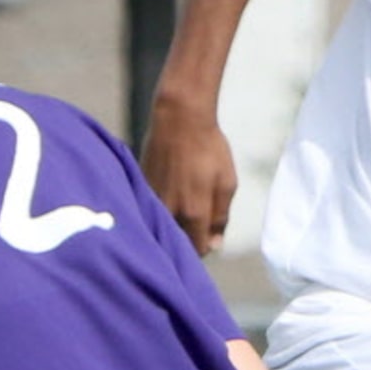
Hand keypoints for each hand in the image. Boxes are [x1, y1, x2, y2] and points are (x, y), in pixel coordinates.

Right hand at [140, 96, 237, 256]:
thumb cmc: (209, 149)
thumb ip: (221, 217)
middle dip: (189, 237)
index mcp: (194, 214)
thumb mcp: (227, 183)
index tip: (210, 234)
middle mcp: (170, 213)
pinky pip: (152, 209)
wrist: (179, 119)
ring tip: (185, 200)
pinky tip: (172, 190)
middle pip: (179, 242)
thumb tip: (214, 244)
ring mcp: (153, 201)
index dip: (206, 245)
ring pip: (164, 226)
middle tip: (199, 215)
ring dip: (174, 222)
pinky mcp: (143, 188)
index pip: (198, 250)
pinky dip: (162, 208)